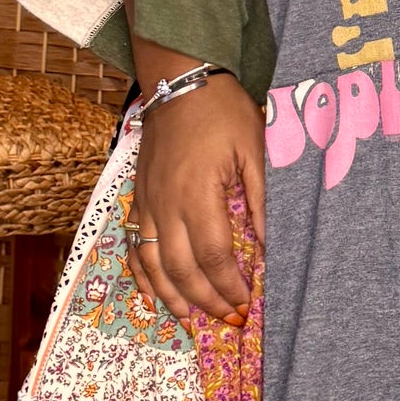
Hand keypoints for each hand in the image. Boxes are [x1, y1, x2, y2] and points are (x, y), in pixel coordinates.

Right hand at [125, 72, 264, 321]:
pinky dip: (142, 276)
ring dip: (172, 297)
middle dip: (206, 301)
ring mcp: (147, 203)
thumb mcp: (255, 151)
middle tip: (228, 320)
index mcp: (198, 194)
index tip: (248, 304)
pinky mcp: (138, 198)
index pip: (214, 257)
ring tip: (192, 320)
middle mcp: (166, 205)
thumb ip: (260, 202)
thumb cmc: (223, 112)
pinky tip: (154, 296)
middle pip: (182, 269)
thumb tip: (267, 248)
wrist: (180, 80)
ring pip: (153, 264)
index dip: (230, 286)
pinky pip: (133, 245)